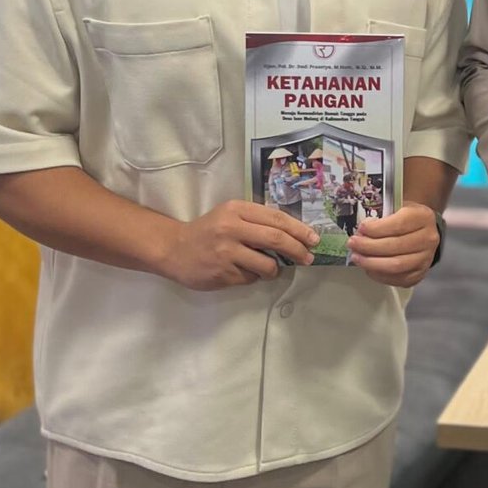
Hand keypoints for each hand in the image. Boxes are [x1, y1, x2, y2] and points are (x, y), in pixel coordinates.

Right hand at [159, 201, 316, 289]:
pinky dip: (253, 276)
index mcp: (237, 209)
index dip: (299, 229)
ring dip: (274, 269)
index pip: (276, 218)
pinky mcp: (222, 273)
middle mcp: (232, 228)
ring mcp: (226, 252)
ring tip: (268, 268)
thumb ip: (257, 220)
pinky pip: (251, 278)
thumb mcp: (230, 215)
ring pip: (267, 264)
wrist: (174, 249)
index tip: (313, 239)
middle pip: (276, 239)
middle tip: (308, 258)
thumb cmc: (208, 231)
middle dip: (298, 250)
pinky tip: (242, 271)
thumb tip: (294, 234)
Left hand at [348, 203, 440, 287]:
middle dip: (369, 246)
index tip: (361, 228)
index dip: (377, 228)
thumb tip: (361, 230)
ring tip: (356, 257)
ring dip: (371, 262)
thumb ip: (381, 216)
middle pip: (395, 246)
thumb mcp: (397, 208)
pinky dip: (378, 274)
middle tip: (353, 243)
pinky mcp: (419, 274)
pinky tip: (368, 267)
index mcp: (423, 217)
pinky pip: (396, 279)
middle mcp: (428, 239)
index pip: (399, 225)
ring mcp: (425, 259)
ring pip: (395, 265)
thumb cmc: (406, 219)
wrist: (422, 232)